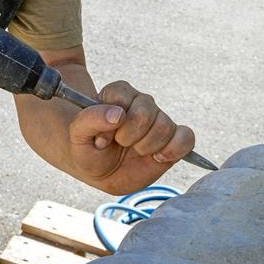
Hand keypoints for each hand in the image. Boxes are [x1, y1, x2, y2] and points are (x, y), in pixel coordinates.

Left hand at [68, 81, 194, 193]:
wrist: (99, 169)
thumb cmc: (87, 148)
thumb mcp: (77, 135)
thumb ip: (90, 120)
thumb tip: (118, 114)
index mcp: (117, 94)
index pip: (123, 95)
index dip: (112, 122)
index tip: (101, 138)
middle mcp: (140, 103)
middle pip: (146, 112)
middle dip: (129, 136)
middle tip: (119, 145)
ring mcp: (158, 120)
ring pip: (164, 126)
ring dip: (146, 147)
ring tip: (134, 152)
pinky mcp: (172, 139)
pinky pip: (186, 137)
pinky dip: (175, 149)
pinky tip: (158, 157)